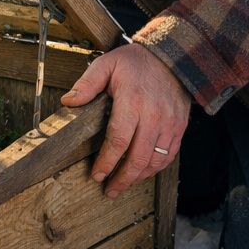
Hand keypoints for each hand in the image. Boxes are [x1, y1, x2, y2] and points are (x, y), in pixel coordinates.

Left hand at [61, 43, 190, 197]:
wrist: (172, 57)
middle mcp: (154, 116)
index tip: (96, 175)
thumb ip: (87, 84)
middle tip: (109, 190)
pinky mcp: (179, 127)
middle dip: (122, 178)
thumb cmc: (134, 63)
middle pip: (138, 157)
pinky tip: (141, 173)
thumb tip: (68, 102)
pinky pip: (169, 155)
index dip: (106, 162)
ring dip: (138, 177)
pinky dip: (155, 168)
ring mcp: (169, 124)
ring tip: (123, 185)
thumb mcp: (106, 65)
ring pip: (155, 160)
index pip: (118, 140)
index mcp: (133, 101)